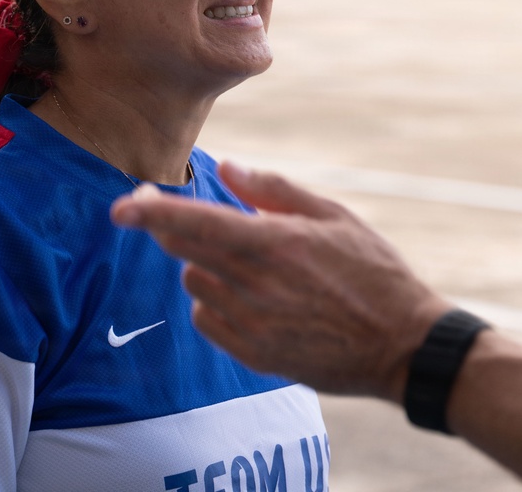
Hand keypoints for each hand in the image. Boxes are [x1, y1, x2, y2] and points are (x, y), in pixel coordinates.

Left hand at [111, 161, 452, 401]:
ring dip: (206, 265)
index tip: (120, 207)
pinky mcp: (254, 355)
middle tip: (189, 218)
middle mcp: (256, 284)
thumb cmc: (374, 272)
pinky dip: (216, 302)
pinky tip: (252, 297)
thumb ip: (274, 190)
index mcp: (275, 243)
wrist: (401, 346)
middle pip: (184, 250)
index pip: (196, 222)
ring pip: (195, 282)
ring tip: (250, 264)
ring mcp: (252, 324)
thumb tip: (226, 167)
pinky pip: (207, 320)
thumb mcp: (334, 217)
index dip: (152, 212)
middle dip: (174, 228)